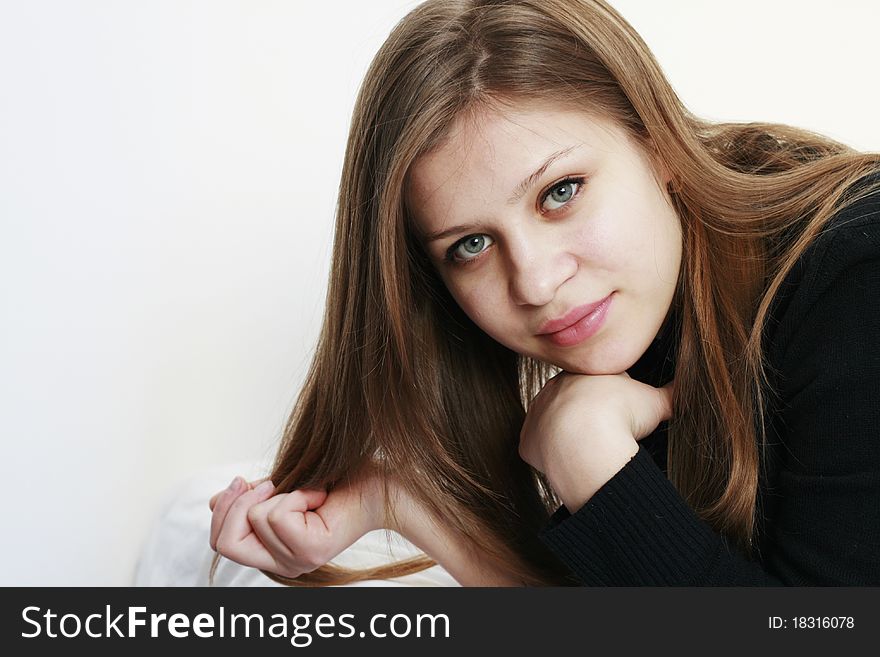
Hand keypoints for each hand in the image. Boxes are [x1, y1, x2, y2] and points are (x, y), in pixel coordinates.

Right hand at [208, 470, 385, 577]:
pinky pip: (278, 514)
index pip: (220, 543)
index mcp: (271, 553)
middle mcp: (281, 565)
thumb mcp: (279, 488)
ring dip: (281, 491)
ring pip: (254, 518)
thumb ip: (248, 499)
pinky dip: (297, 493)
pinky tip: (319, 496)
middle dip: (237, 503)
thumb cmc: (333, 482)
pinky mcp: (310, 552)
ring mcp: (296, 562)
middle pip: (224, 542)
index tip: (243, 480)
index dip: (223, 508)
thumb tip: (213, 502)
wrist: (375, 484)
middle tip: (270, 482)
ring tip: (309, 492)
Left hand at [519, 372, 672, 511]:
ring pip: (552, 426)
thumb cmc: (620, 414)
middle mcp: (554, 390)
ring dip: (568, 438)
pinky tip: (569, 465)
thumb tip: (692, 387)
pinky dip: (551, 459)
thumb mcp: (654, 401)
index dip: (612, 401)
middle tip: (606, 436)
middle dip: (588, 418)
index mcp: (582, 374)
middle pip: (571, 404)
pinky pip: (538, 449)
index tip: (621, 416)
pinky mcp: (527, 442)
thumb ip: (673, 394)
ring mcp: (538, 416)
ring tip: (590, 453)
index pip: (596, 385)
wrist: (585, 438)